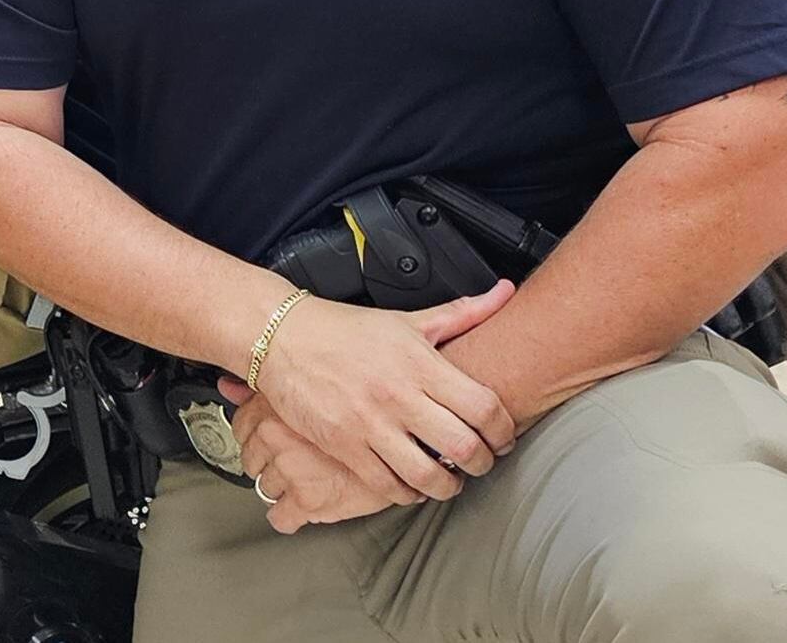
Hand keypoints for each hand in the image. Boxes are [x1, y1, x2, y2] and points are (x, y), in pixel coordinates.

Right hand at [221, 283, 516, 504]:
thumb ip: (461, 313)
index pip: (484, 407)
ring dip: (448, 486)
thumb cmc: (343, 330)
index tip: (502, 438)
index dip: (504, 431)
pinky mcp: (344, 445)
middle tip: (480, 462)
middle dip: (483, 463)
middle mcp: (399, 395)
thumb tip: (505, 293)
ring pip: (428, 475)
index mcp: (420, 363)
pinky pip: (387, 485)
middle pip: (464, 447)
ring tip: (448, 480)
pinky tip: (411, 485)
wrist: (280, 337)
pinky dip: (407, 493)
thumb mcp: (406, 319)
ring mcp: (370, 423)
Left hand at [228, 390, 413, 533]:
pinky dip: (288, 517)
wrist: (408, 430)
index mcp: (275, 405)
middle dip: (270, 462)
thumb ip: (263, 386)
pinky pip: (282, 517)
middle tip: (295, 459)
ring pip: (267, 487)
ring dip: (284, 486)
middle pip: (252, 459)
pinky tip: (299, 510)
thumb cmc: (367, 402)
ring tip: (310, 478)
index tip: (270, 439)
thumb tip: (227, 386)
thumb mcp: (315, 382)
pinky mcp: (309, 499)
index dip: (257, 435)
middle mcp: (277, 436)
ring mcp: (291, 468)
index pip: (242, 427)